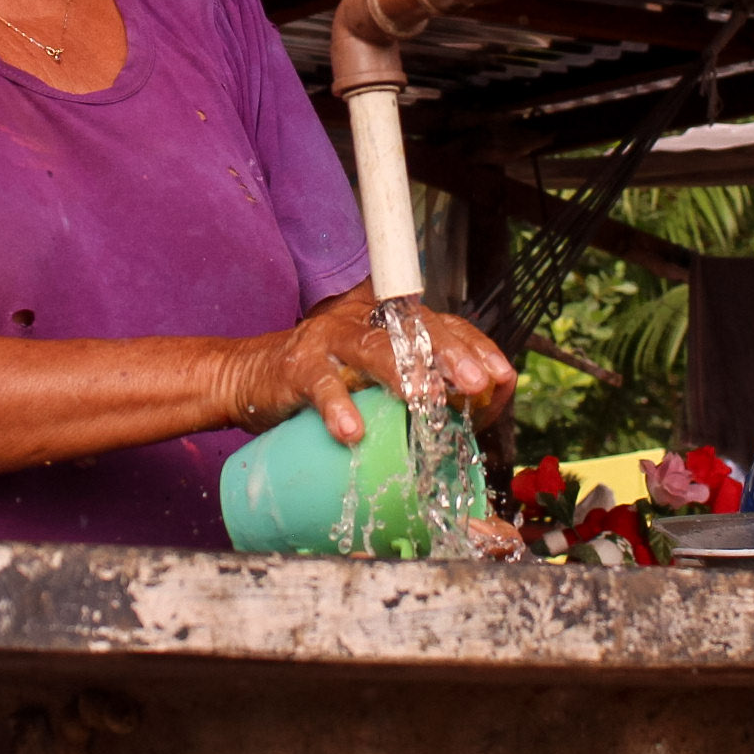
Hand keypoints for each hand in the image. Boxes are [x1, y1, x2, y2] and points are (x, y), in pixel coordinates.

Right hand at [217, 291, 516, 445]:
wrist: (252, 378)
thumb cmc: (327, 384)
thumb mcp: (378, 385)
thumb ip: (422, 391)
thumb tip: (478, 414)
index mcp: (390, 324)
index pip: (443, 325)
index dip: (475, 347)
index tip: (502, 376)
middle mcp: (363, 322)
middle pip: (414, 328)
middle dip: (450, 353)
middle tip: (476, 382)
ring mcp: (330, 340)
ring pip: (372, 348)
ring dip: (402, 372)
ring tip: (426, 399)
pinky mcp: (297, 367)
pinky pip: (321, 385)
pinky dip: (337, 407)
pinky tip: (353, 431)